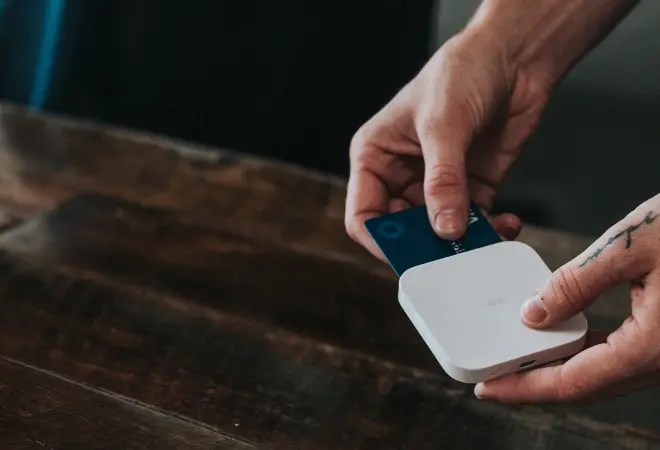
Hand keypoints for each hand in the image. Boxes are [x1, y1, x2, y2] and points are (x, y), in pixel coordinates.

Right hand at [344, 0, 638, 260]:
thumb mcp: (444, 124)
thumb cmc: (462, 72)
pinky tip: (505, 224)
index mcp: (375, 157)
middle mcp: (400, 175)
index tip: (408, 257)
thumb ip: (443, 180)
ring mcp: (436, 184)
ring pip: (438, 233)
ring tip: (485, 242)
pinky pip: (473, 224)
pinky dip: (489, 232)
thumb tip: (445, 229)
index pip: (364, 215)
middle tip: (452, 255)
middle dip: (425, 246)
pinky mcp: (470, 188)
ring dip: (461, 243)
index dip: (380, 241)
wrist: (512, 58)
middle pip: (402, 231)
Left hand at [475, 193, 659, 403]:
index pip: (575, 381)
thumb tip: (534, 314)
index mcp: (653, 344)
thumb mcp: (628, 247)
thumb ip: (576, 283)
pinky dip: (587, 354)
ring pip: (605, 374)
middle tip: (497, 379)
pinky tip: (565, 339)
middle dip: (537, 385)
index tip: (491, 388)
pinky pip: (621, 355)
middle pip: (588, 386)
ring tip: (522, 362)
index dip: (526, 388)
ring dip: (561, 372)